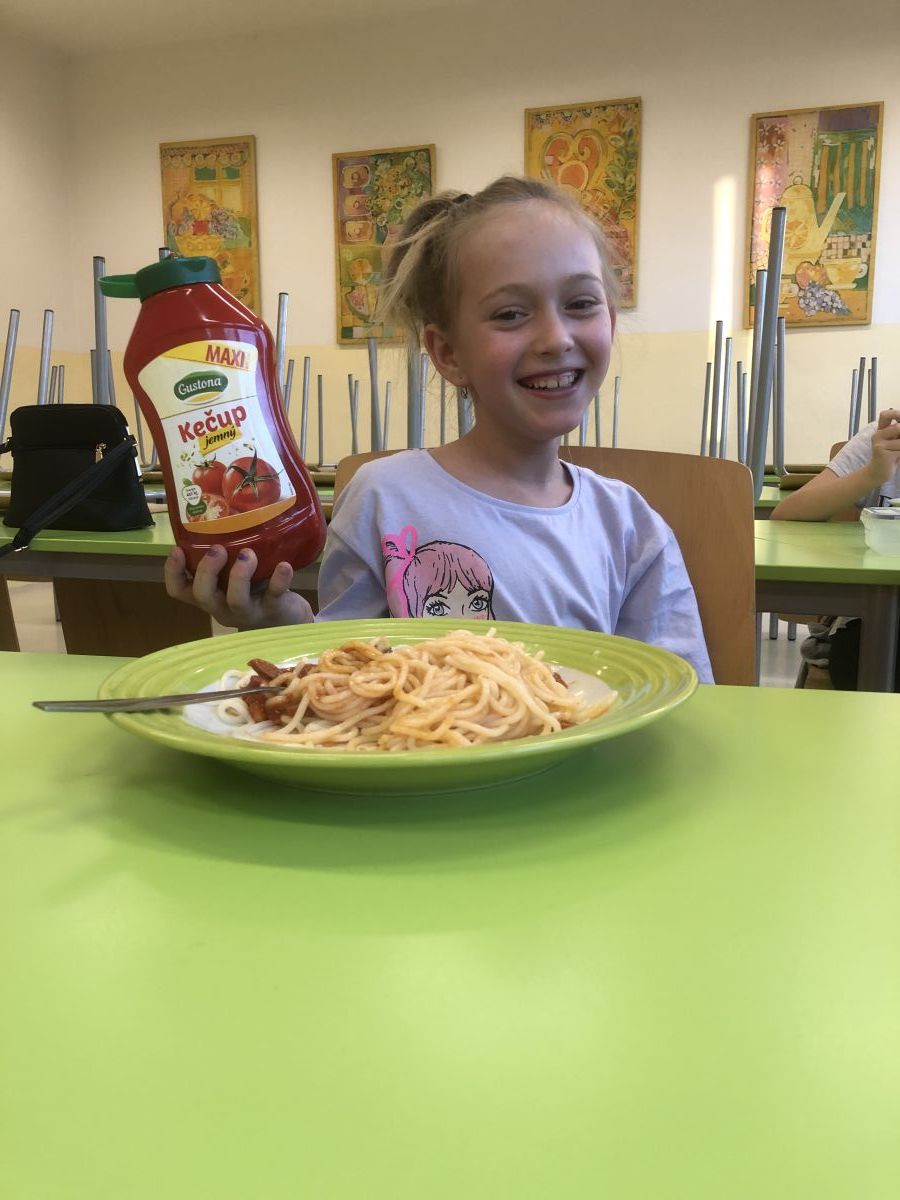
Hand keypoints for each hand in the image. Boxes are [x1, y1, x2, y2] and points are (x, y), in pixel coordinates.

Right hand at [164, 544, 313, 628]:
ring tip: (248, 554)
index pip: (179, 590)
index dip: (173, 572)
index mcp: (209, 595)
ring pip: (236, 600)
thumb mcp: (233, 575)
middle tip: (217, 549)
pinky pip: (274, 596)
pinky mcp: (273, 610)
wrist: (286, 619)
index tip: (177, 549)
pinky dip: (279, 580)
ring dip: (240, 575)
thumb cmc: (254, 591)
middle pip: (203, 596)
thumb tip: (220, 516)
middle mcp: (223, 606)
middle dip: (207, 570)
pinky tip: (283, 565)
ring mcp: (248, 612)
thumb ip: (225, 556)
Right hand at [869, 409, 899, 485]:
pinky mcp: (882, 453)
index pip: (885, 414)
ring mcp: (879, 444)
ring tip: (899, 451)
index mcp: (880, 430)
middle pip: (898, 427)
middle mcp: (877, 435)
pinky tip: (898, 457)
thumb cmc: (890, 456)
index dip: (896, 414)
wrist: (877, 473)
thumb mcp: (895, 441)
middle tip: (899, 444)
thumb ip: (898, 433)